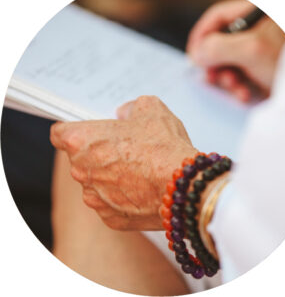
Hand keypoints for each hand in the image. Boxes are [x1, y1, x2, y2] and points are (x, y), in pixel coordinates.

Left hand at [50, 96, 198, 229]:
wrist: (184, 187)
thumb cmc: (164, 148)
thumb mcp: (152, 109)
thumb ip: (132, 107)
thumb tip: (126, 114)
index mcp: (81, 141)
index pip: (60, 133)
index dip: (77, 130)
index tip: (91, 131)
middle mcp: (80, 172)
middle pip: (81, 160)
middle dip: (100, 155)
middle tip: (129, 150)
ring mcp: (93, 198)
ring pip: (97, 184)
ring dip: (112, 178)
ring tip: (143, 173)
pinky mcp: (110, 218)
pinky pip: (112, 205)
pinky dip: (125, 199)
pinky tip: (146, 191)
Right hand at [186, 0, 284, 101]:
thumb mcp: (251, 50)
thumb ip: (217, 47)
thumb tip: (197, 53)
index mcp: (255, 16)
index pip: (218, 18)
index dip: (201, 36)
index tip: (194, 58)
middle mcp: (260, 31)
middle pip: (223, 43)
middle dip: (217, 65)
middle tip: (214, 80)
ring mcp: (265, 52)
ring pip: (234, 64)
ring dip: (229, 80)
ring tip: (237, 91)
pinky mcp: (270, 72)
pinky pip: (248, 78)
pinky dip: (243, 88)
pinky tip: (246, 97)